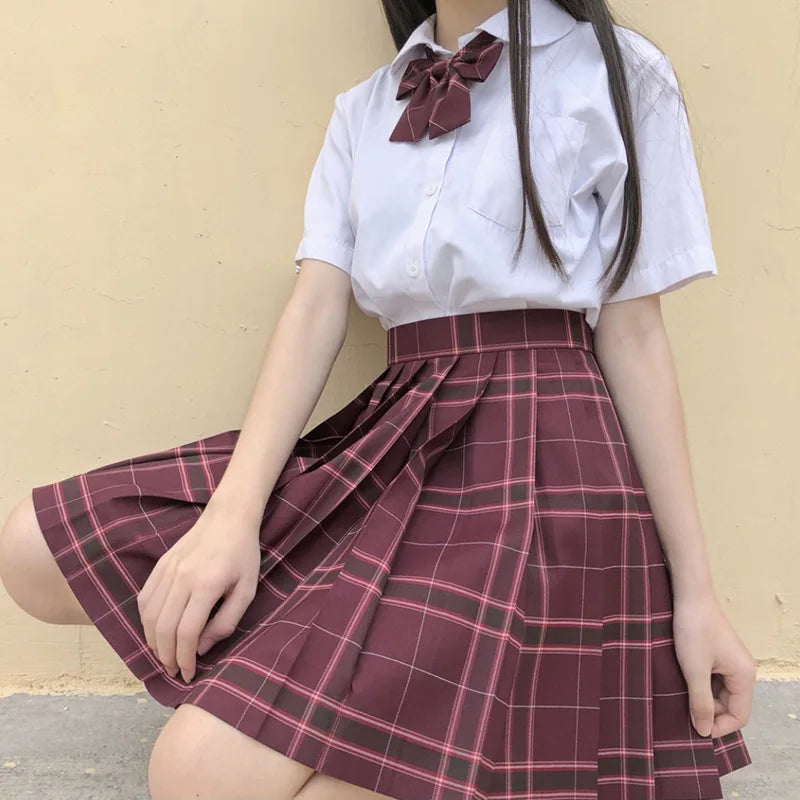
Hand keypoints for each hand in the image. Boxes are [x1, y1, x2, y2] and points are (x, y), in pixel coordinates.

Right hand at [136, 500, 261, 682]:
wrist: (228, 518)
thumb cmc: (243, 555)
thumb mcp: (247, 590)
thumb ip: (225, 622)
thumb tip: (201, 648)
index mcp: (206, 585)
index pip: (186, 632)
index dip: (184, 658)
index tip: (188, 674)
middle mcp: (181, 578)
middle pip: (163, 628)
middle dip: (166, 656)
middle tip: (174, 671)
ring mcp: (167, 570)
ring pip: (149, 616)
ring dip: (153, 642)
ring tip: (165, 656)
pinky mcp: (160, 565)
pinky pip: (145, 599)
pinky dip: (145, 621)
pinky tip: (155, 632)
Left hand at [671, 593, 756, 738]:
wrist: (689, 595)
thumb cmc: (693, 629)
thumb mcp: (694, 669)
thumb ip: (700, 702)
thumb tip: (704, 732)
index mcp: (744, 676)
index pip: (739, 717)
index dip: (718, 726)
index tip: (694, 727)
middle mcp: (743, 671)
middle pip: (729, 707)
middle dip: (708, 713)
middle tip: (682, 711)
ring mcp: (731, 663)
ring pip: (719, 694)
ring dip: (702, 698)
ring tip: (680, 696)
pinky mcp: (719, 655)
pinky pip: (713, 680)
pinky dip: (700, 685)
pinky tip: (683, 682)